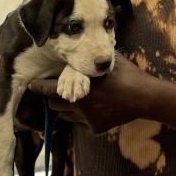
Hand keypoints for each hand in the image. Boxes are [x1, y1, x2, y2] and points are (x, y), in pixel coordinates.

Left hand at [28, 52, 150, 132]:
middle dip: (53, 98)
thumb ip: (92, 58)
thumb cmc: (126, 74)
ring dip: (68, 108)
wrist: (144, 96)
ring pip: (66, 115)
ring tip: (77, 99)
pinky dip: (83, 117)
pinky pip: (81, 123)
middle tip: (57, 91)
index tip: (32, 84)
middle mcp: (79, 104)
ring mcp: (87, 119)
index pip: (46, 89)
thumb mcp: (107, 61)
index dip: (38, 87)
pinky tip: (96, 108)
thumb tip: (86, 47)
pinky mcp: (95, 128)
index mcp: (78, 86)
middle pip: (54, 104)